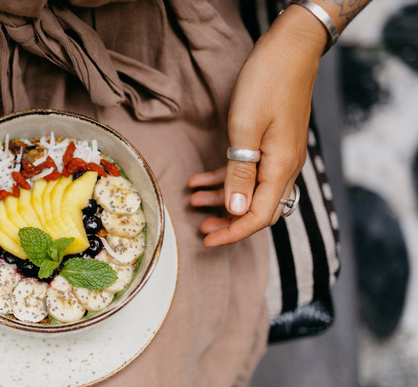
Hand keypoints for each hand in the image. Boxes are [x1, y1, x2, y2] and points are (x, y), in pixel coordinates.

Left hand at [188, 6, 327, 246]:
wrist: (290, 50)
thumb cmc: (267, 84)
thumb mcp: (245, 130)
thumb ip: (240, 173)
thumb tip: (237, 211)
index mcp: (281, 167)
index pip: (258, 215)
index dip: (233, 232)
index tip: (207, 241)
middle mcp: (285, 166)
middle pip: (258, 208)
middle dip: (228, 221)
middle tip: (202, 227)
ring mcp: (279, 155)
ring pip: (250, 191)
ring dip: (222, 198)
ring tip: (193, 201)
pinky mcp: (271, 143)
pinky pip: (248, 171)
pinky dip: (225, 178)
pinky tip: (199, 179)